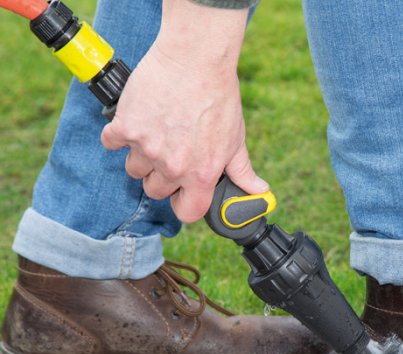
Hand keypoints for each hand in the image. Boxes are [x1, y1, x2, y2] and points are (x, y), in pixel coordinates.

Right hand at [100, 0, 267, 222]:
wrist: (196, 59)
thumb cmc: (219, 98)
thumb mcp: (236, 140)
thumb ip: (243, 172)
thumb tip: (259, 193)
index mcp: (200, 174)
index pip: (187, 213)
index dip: (183, 204)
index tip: (181, 194)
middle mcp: (173, 167)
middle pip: (155, 191)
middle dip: (161, 177)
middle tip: (170, 153)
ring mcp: (147, 148)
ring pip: (134, 170)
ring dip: (142, 156)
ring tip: (156, 134)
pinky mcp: (127, 126)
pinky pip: (111, 143)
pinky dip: (118, 134)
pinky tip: (136, 121)